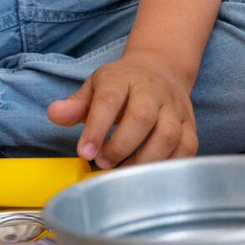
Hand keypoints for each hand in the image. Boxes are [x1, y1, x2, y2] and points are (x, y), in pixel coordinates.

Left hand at [46, 52, 196, 167]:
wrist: (162, 69)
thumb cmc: (122, 85)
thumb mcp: (95, 87)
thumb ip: (75, 104)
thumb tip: (54, 114)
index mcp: (124, 78)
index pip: (110, 99)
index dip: (96, 127)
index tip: (83, 152)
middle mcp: (153, 92)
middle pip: (142, 117)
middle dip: (120, 146)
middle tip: (102, 162)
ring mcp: (175, 109)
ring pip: (168, 135)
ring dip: (143, 160)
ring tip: (122, 172)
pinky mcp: (190, 125)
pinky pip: (187, 148)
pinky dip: (168, 166)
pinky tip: (147, 175)